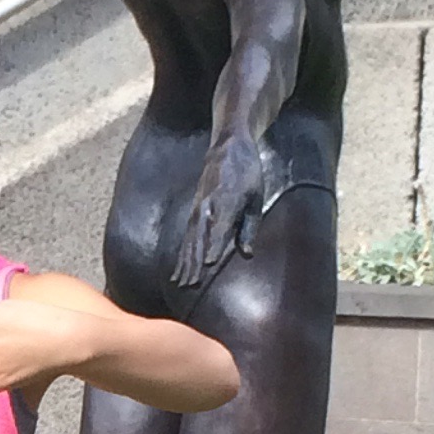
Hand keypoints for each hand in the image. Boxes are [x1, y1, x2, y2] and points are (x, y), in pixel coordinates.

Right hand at [171, 133, 268, 293]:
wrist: (227, 148)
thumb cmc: (248, 173)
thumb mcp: (255, 197)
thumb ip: (249, 227)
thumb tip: (247, 253)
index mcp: (227, 203)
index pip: (219, 229)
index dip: (214, 246)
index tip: (208, 264)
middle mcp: (208, 207)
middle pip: (200, 239)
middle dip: (195, 262)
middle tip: (191, 285)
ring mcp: (198, 209)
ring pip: (189, 240)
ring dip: (185, 263)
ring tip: (181, 283)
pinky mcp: (193, 212)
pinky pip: (186, 237)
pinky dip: (181, 254)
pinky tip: (177, 270)